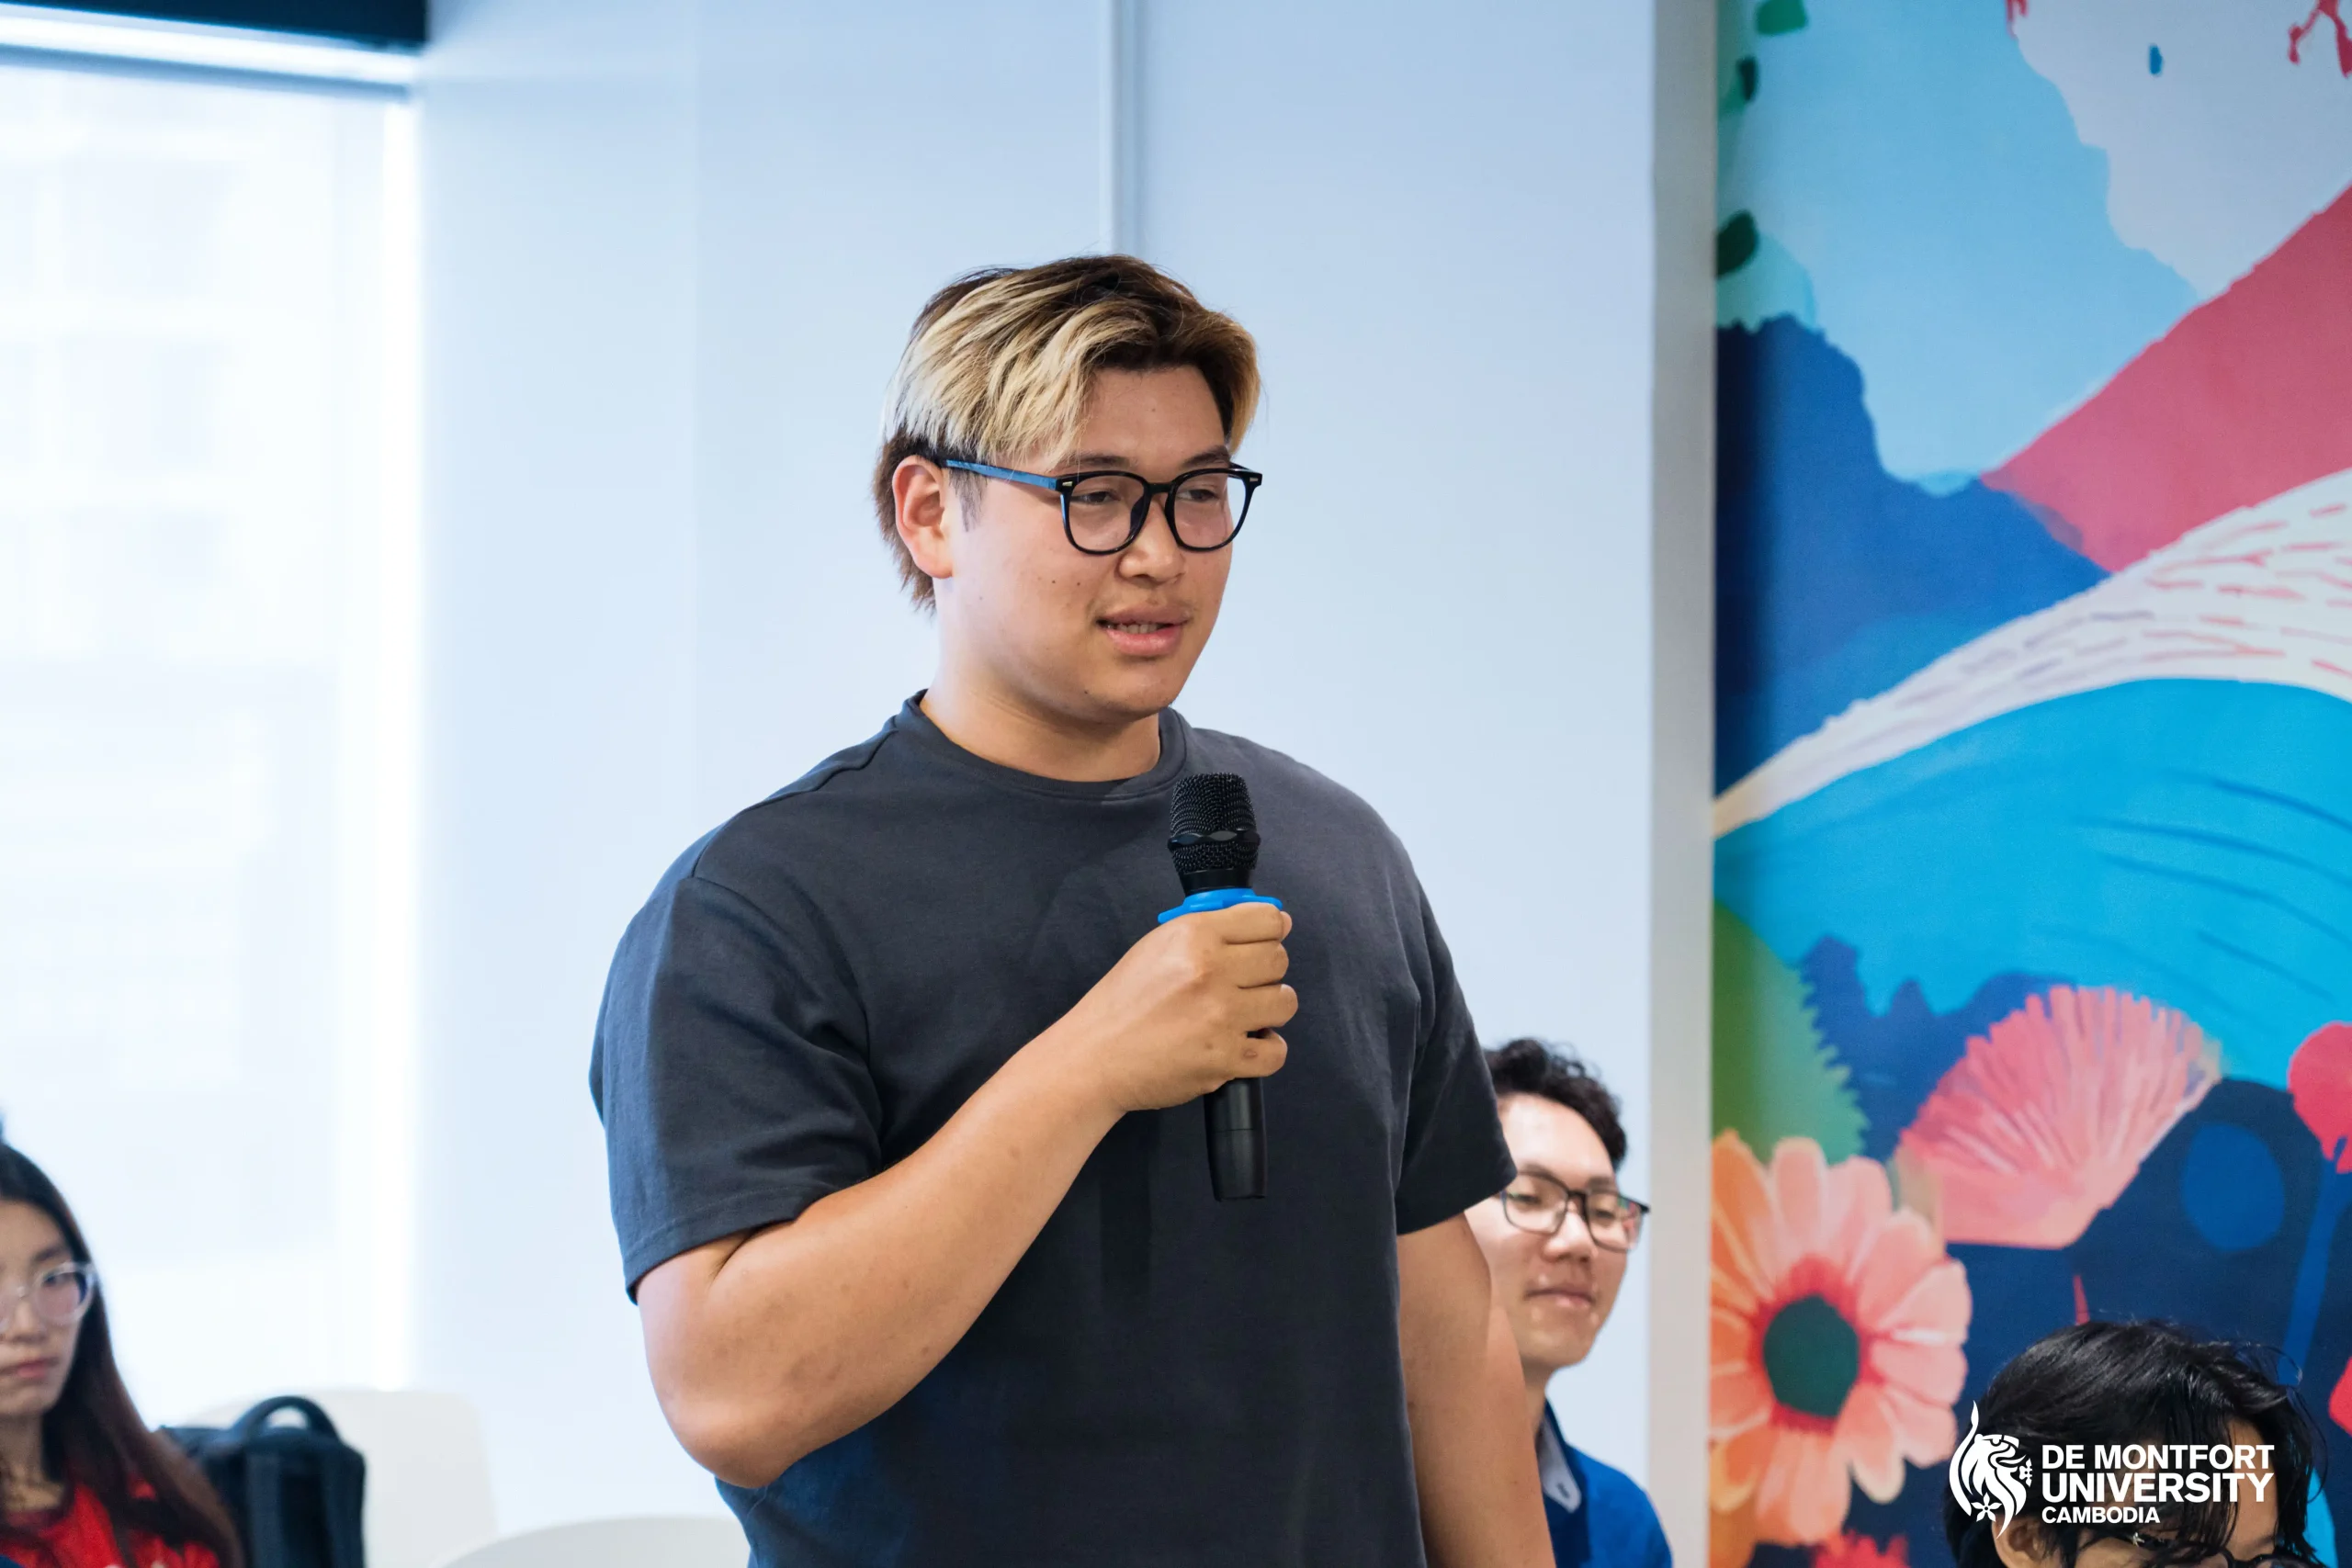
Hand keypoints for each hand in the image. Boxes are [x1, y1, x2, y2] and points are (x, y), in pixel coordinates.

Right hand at [1050, 903, 1295, 1113]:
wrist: (1095, 1056)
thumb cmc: (1124, 1001)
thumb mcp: (1158, 945)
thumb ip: (1211, 929)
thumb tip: (1273, 921)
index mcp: (1193, 935)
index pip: (1267, 919)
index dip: (1270, 931)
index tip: (1263, 941)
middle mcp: (1210, 971)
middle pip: (1279, 960)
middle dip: (1266, 971)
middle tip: (1244, 982)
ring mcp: (1220, 1017)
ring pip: (1285, 1002)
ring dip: (1269, 1008)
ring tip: (1243, 1013)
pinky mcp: (1225, 1059)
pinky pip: (1275, 1051)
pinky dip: (1264, 1050)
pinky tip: (1243, 1043)